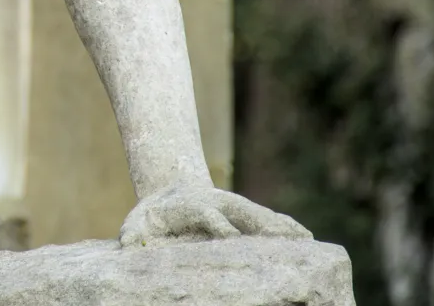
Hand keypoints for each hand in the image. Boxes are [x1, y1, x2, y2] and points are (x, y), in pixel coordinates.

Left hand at [120, 184, 311, 247]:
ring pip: (260, 214)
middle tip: (283, 239)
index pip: (207, 215)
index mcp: (189, 205)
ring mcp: (232, 205)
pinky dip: (286, 225)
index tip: (231, 237)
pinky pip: (268, 217)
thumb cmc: (151, 216)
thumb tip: (126, 243)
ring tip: (306, 239)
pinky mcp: (244, 212)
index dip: (217, 225)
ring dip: (281, 225)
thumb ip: (132, 233)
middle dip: (261, 224)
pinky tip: (306, 237)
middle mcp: (215, 202)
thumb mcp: (136, 223)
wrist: (169, 190)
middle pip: (241, 211)